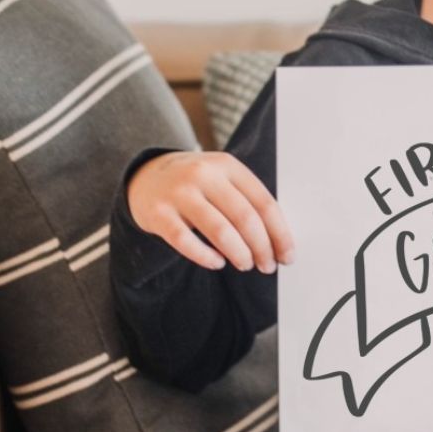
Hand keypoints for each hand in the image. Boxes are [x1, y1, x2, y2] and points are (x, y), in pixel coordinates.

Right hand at [126, 150, 294, 273]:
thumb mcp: (222, 178)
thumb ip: (247, 200)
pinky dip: (206, 257)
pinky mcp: (158, 214)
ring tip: (246, 264)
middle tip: (267, 266)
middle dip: (262, 247)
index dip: (280, 233)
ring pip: (220, 231)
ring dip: (239, 254)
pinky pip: (186, 242)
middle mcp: (204, 175)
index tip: (287, 255)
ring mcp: (179, 193)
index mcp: (227, 166)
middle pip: (245, 218)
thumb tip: (278, 240)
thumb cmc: (196, 184)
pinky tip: (217, 262)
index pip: (264, 202)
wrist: (145, 176)